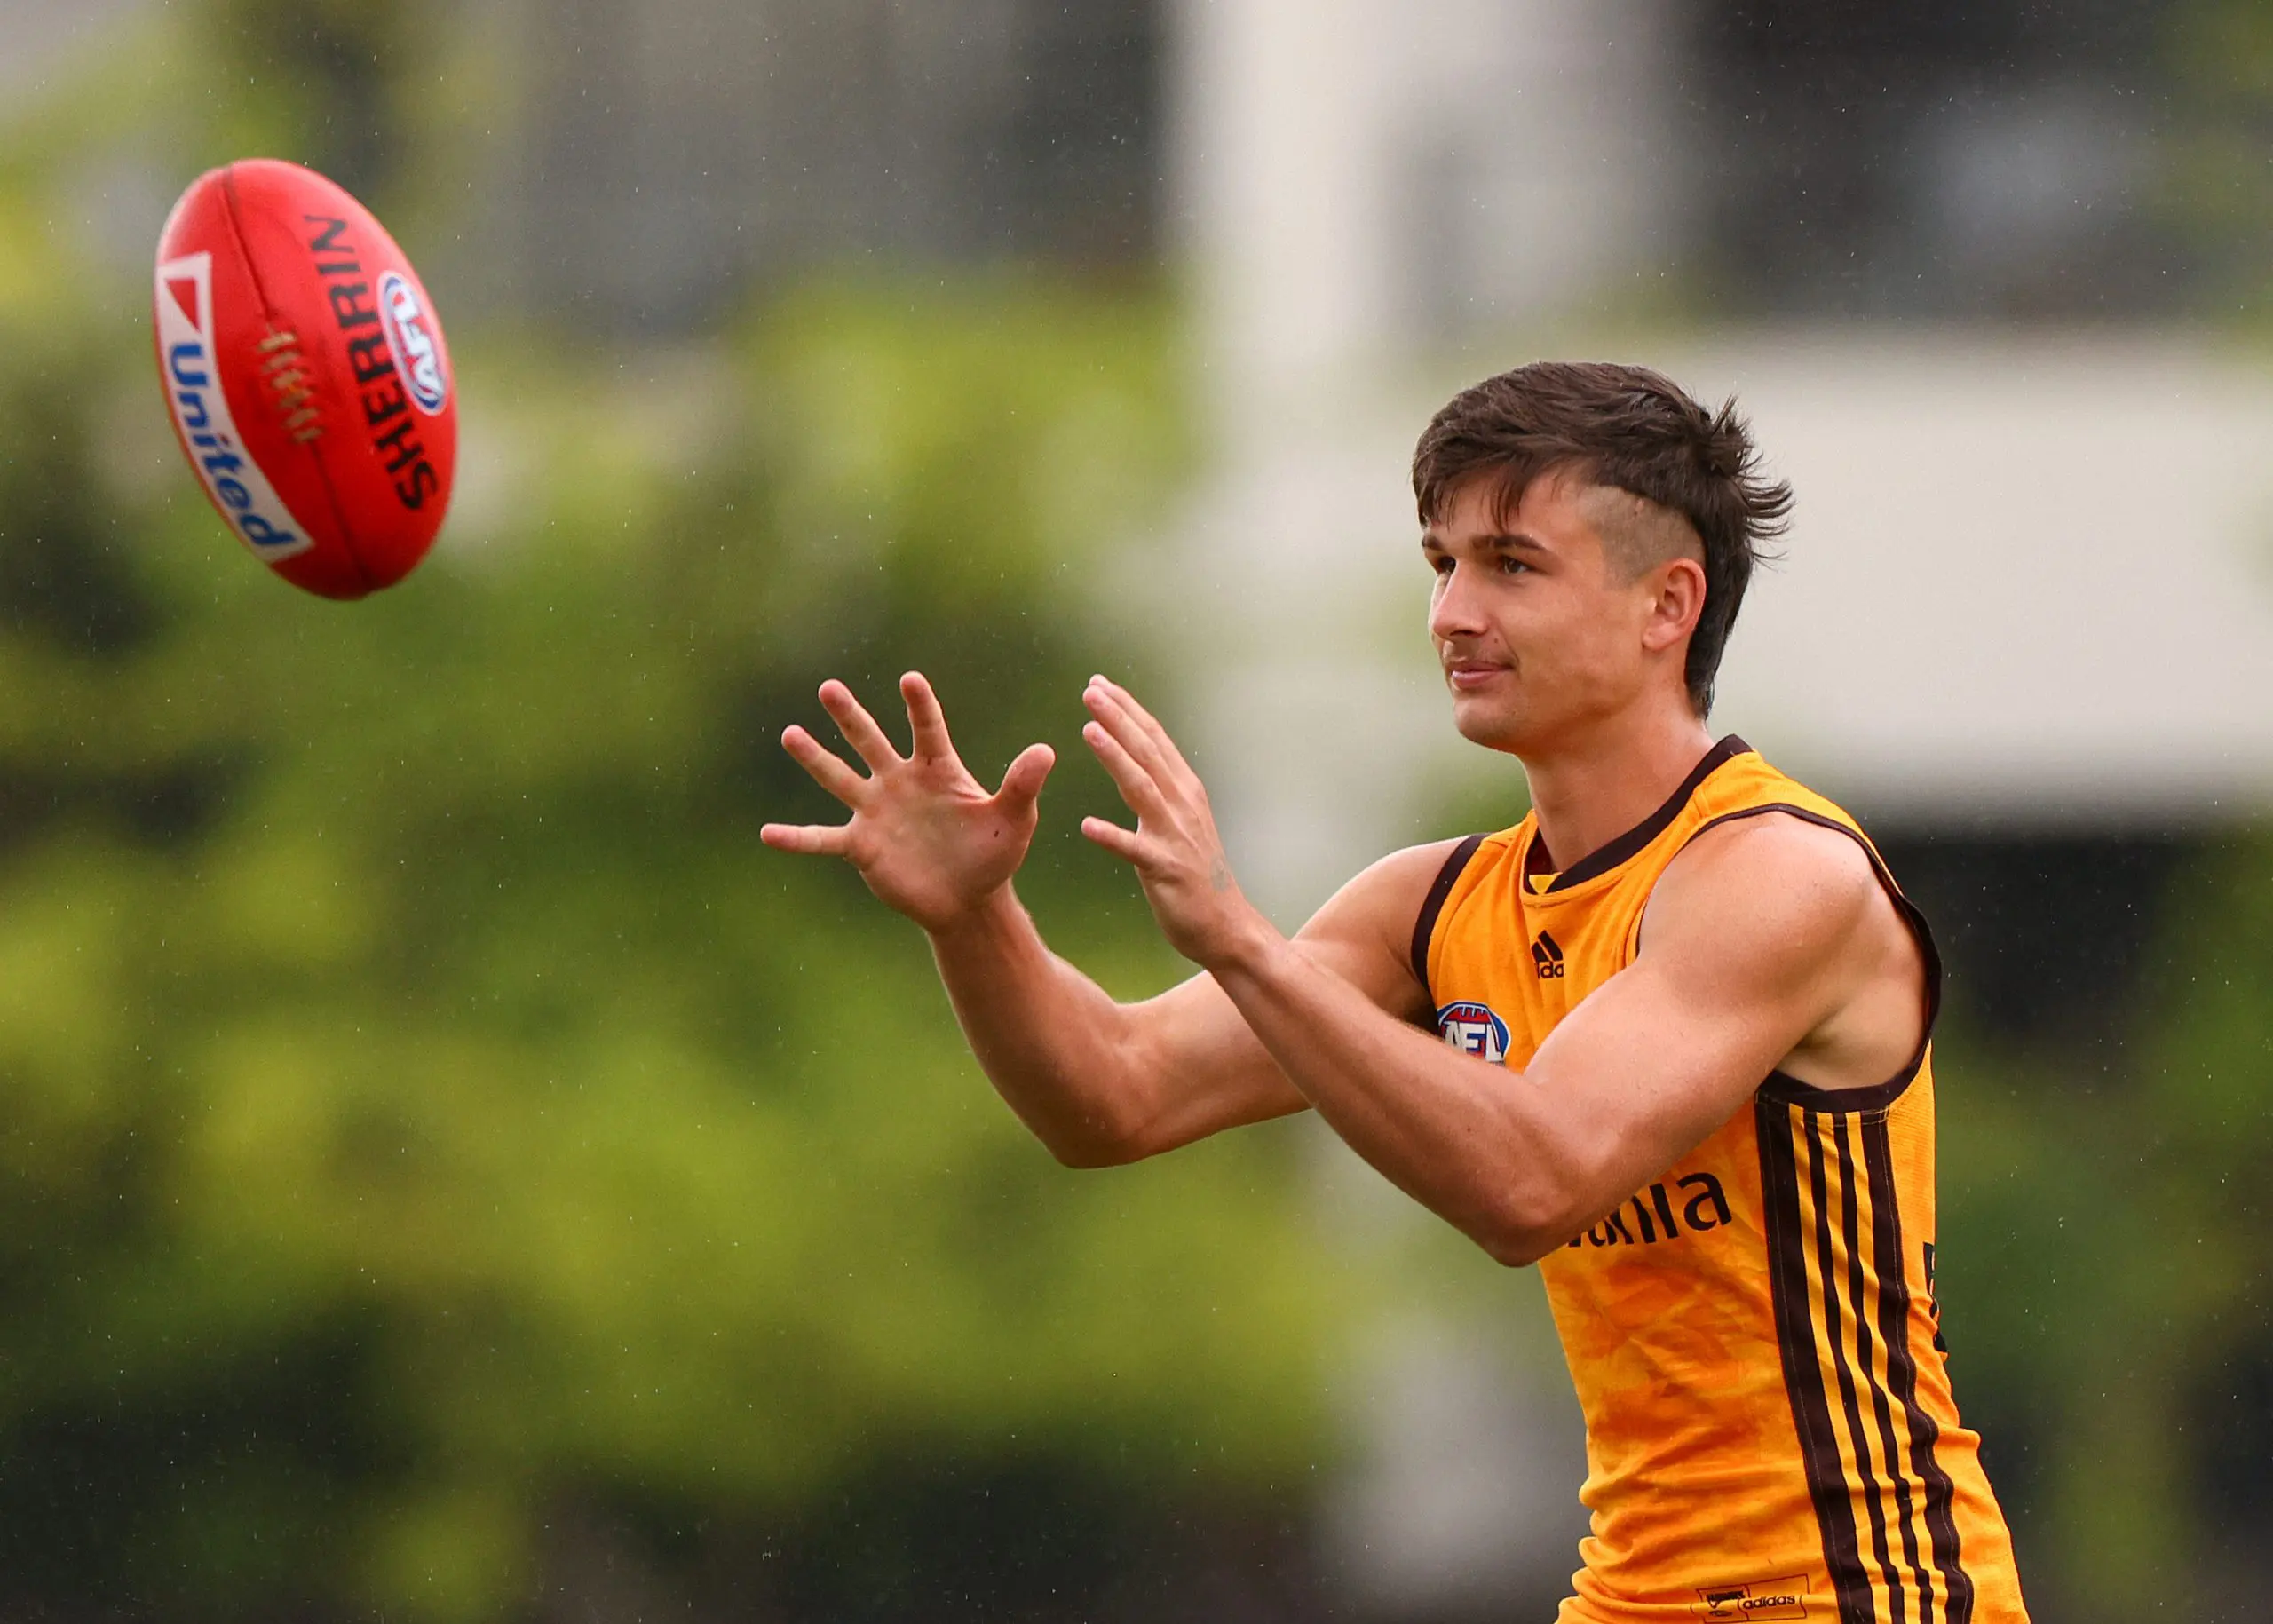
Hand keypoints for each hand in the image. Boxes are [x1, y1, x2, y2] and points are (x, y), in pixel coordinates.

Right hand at [761, 674, 1055, 932]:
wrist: (969, 899)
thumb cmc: (993, 854)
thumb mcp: (1013, 819)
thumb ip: (1023, 785)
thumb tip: (1046, 750)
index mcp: (937, 770)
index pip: (927, 729)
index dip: (920, 706)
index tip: (911, 680)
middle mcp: (900, 782)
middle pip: (871, 741)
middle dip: (851, 716)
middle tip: (829, 688)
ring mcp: (877, 812)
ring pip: (839, 778)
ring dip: (815, 758)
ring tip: (790, 733)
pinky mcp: (862, 846)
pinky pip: (823, 839)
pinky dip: (796, 838)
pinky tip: (767, 834)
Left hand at [1079, 676, 1269, 968]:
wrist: (1225, 925)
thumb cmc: (1196, 874)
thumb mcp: (1180, 821)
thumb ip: (1160, 791)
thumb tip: (1136, 760)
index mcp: (1184, 791)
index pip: (1154, 740)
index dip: (1127, 710)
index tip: (1101, 684)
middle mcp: (1182, 805)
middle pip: (1147, 753)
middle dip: (1118, 719)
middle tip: (1091, 690)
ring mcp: (1175, 836)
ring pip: (1142, 788)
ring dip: (1115, 757)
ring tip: (1088, 731)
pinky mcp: (1166, 869)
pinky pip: (1135, 850)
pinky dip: (1112, 836)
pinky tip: (1086, 826)